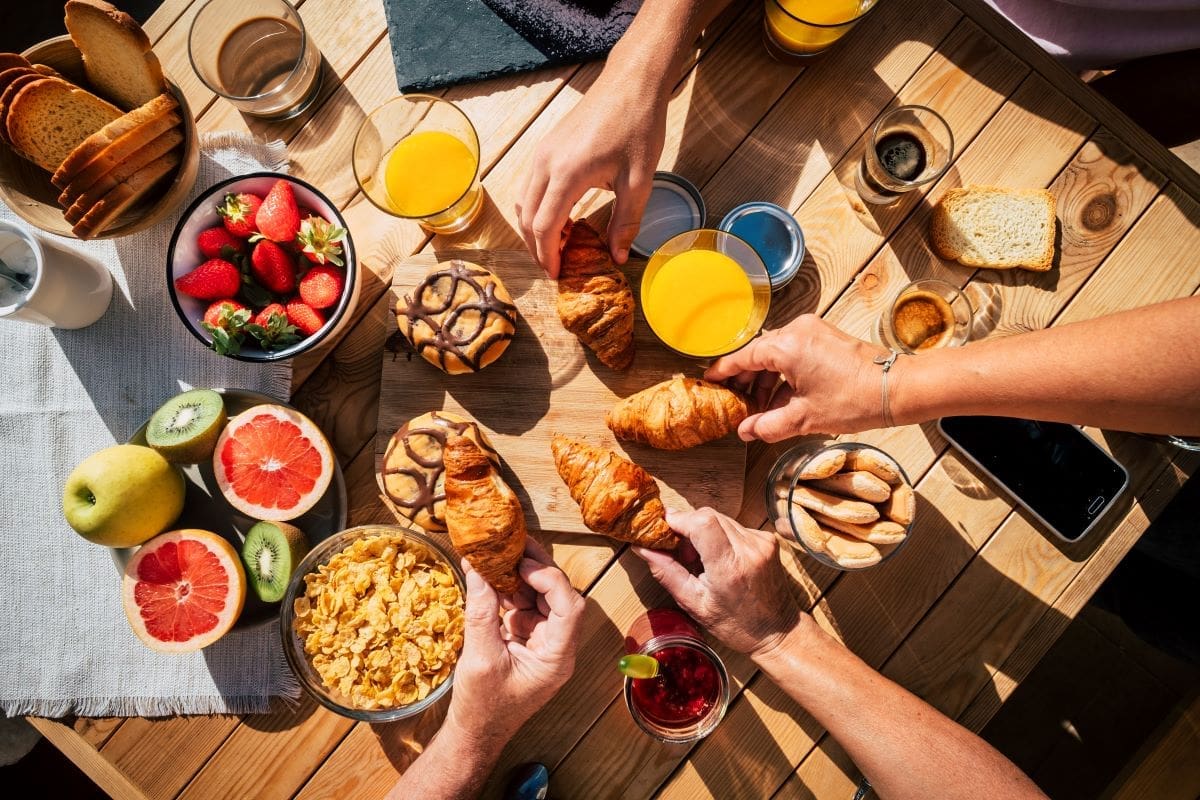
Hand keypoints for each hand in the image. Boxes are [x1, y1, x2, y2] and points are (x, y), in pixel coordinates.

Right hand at [446, 539, 585, 746]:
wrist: (474, 734)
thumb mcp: (479, 658)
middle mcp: (556, 647)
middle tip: (513, 546)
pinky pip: (523, 607)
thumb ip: (481, 613)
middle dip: (537, 569)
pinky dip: (507, 592)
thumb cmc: (482, 707)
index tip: (523, 565)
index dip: (551, 580)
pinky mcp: (526, 640)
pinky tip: (489, 581)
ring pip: (541, 598)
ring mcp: (542, 642)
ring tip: (496, 560)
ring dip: (520, 578)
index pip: (571, 608)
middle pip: (559, 596)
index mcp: (557, 658)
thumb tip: (477, 570)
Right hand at [516, 61, 668, 277]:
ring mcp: (542, 153)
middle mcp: (546, 163)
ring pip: (524, 202)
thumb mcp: (639, 181)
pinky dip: (538, 209)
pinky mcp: (546, 147)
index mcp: (567, 173)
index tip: (556, 276)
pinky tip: (561, 218)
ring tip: (559, 247)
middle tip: (555, 268)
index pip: (545, 226)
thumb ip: (626, 222)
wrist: (631, 83)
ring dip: (535, 228)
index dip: (547, 255)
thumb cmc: (638, 126)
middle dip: (537, 247)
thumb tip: (618, 257)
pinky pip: (531, 186)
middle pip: (527, 217)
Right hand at [634, 508, 802, 657]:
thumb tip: (643, 549)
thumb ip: (667, 572)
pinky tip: (719, 558)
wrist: (778, 631)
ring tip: (702, 559)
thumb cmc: (736, 624)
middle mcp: (749, 549)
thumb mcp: (694, 604)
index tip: (666, 528)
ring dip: (704, 531)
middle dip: (688, 527)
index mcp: (729, 568)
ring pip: (720, 518)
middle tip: (682, 553)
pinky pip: (734, 526)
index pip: (703, 522)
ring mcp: (762, 542)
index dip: (680, 519)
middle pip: (708, 515)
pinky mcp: (767, 539)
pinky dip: (720, 536)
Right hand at [705, 314, 888, 440]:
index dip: (724, 372)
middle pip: (758, 352)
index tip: (710, 382)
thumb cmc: (854, 399)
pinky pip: (794, 351)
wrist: (897, 388)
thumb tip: (746, 432)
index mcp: (787, 346)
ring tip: (762, 406)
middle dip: (746, 379)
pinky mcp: (825, 336)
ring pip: (776, 352)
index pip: (743, 357)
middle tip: (737, 402)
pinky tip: (783, 397)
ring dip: (766, 377)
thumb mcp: (804, 418)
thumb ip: (768, 424)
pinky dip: (784, 372)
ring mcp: (813, 331)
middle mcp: (797, 331)